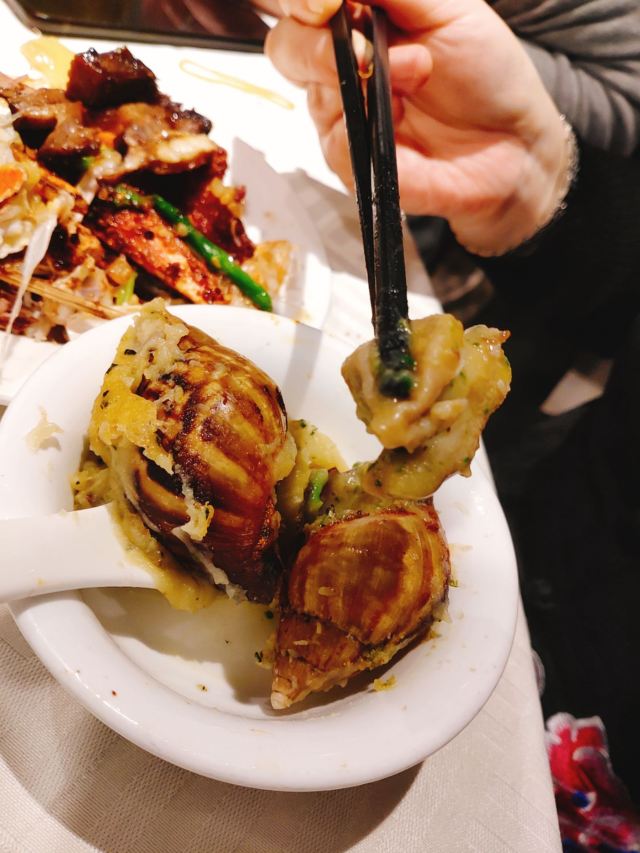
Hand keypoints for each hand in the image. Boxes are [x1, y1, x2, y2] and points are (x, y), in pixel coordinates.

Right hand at [265, 0, 571, 254]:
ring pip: (309, 92)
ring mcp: (343, 116)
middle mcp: (340, 66)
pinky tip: (404, 118)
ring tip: (416, 73)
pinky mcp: (354, 162)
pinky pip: (337, 140)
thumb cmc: (485, 73)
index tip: (325, 2)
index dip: (300, 1)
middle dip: (316, 42)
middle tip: (366, 48)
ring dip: (360, 78)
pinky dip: (372, 123)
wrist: (513, 142)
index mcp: (357, 21)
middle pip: (286, 47)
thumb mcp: (447, 6)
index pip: (301, 5)